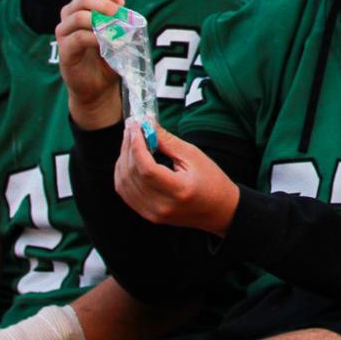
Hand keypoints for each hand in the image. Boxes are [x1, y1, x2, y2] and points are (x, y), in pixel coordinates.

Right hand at [55, 0, 125, 128]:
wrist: (99, 85)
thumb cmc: (109, 55)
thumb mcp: (119, 33)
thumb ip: (121, 21)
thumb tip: (125, 15)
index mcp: (82, 6)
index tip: (121, 3)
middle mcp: (69, 16)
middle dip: (105, 3)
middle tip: (119, 15)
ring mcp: (64, 33)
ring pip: (78, 15)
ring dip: (101, 21)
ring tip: (115, 31)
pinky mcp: (64, 51)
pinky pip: (77, 37)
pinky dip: (95, 38)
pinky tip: (106, 43)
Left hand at [114, 121, 238, 234]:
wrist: (218, 210)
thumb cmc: (212, 181)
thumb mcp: (194, 156)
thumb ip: (168, 142)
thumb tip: (148, 124)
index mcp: (179, 190)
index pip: (147, 168)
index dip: (136, 145)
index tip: (135, 126)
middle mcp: (162, 206)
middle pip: (132, 175)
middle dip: (128, 148)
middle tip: (131, 128)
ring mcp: (152, 213)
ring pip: (123, 184)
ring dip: (122, 160)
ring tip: (129, 141)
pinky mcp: (146, 215)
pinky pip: (125, 192)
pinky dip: (122, 174)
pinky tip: (128, 160)